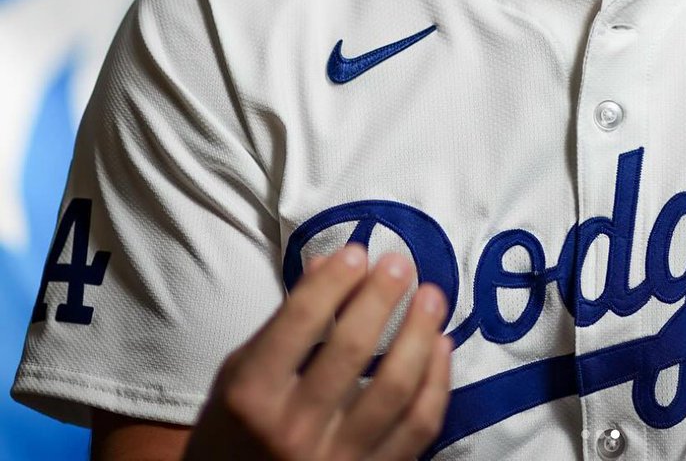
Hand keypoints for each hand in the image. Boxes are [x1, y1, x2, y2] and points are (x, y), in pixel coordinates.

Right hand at [184, 246, 451, 459]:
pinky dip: (437, 382)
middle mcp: (293, 430)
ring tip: (431, 295)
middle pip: (351, 349)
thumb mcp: (243, 370)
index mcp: (253, 395)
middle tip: (400, 264)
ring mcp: (335, 460)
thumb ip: (287, 319)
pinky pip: (418, 427)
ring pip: (394, 388)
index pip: (301, 321)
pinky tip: (441, 345)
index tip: (358, 252)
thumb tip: (332, 260)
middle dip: (381, 296)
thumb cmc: (238, 426)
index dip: (334, 279)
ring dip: (419, 332)